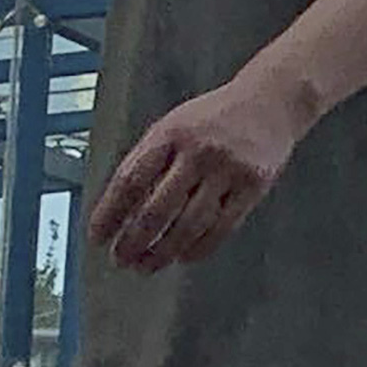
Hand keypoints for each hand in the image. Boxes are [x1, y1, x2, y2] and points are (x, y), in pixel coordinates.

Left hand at [95, 64, 318, 271]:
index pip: (130, 180)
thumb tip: (119, 207)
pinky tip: (183, 257)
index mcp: (170, 134)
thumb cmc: (215, 117)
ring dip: (163, 251)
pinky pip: (222, 228)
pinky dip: (199, 248)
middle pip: (157, 208)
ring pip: (189, 224)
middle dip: (134, 240)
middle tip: (120, 259)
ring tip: (147, 265)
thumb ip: (149, 159)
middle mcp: (198, 152)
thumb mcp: (174, 125)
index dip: (110, 213)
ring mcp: (228, 170)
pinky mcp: (253, 186)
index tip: (97, 236)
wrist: (269, 102)